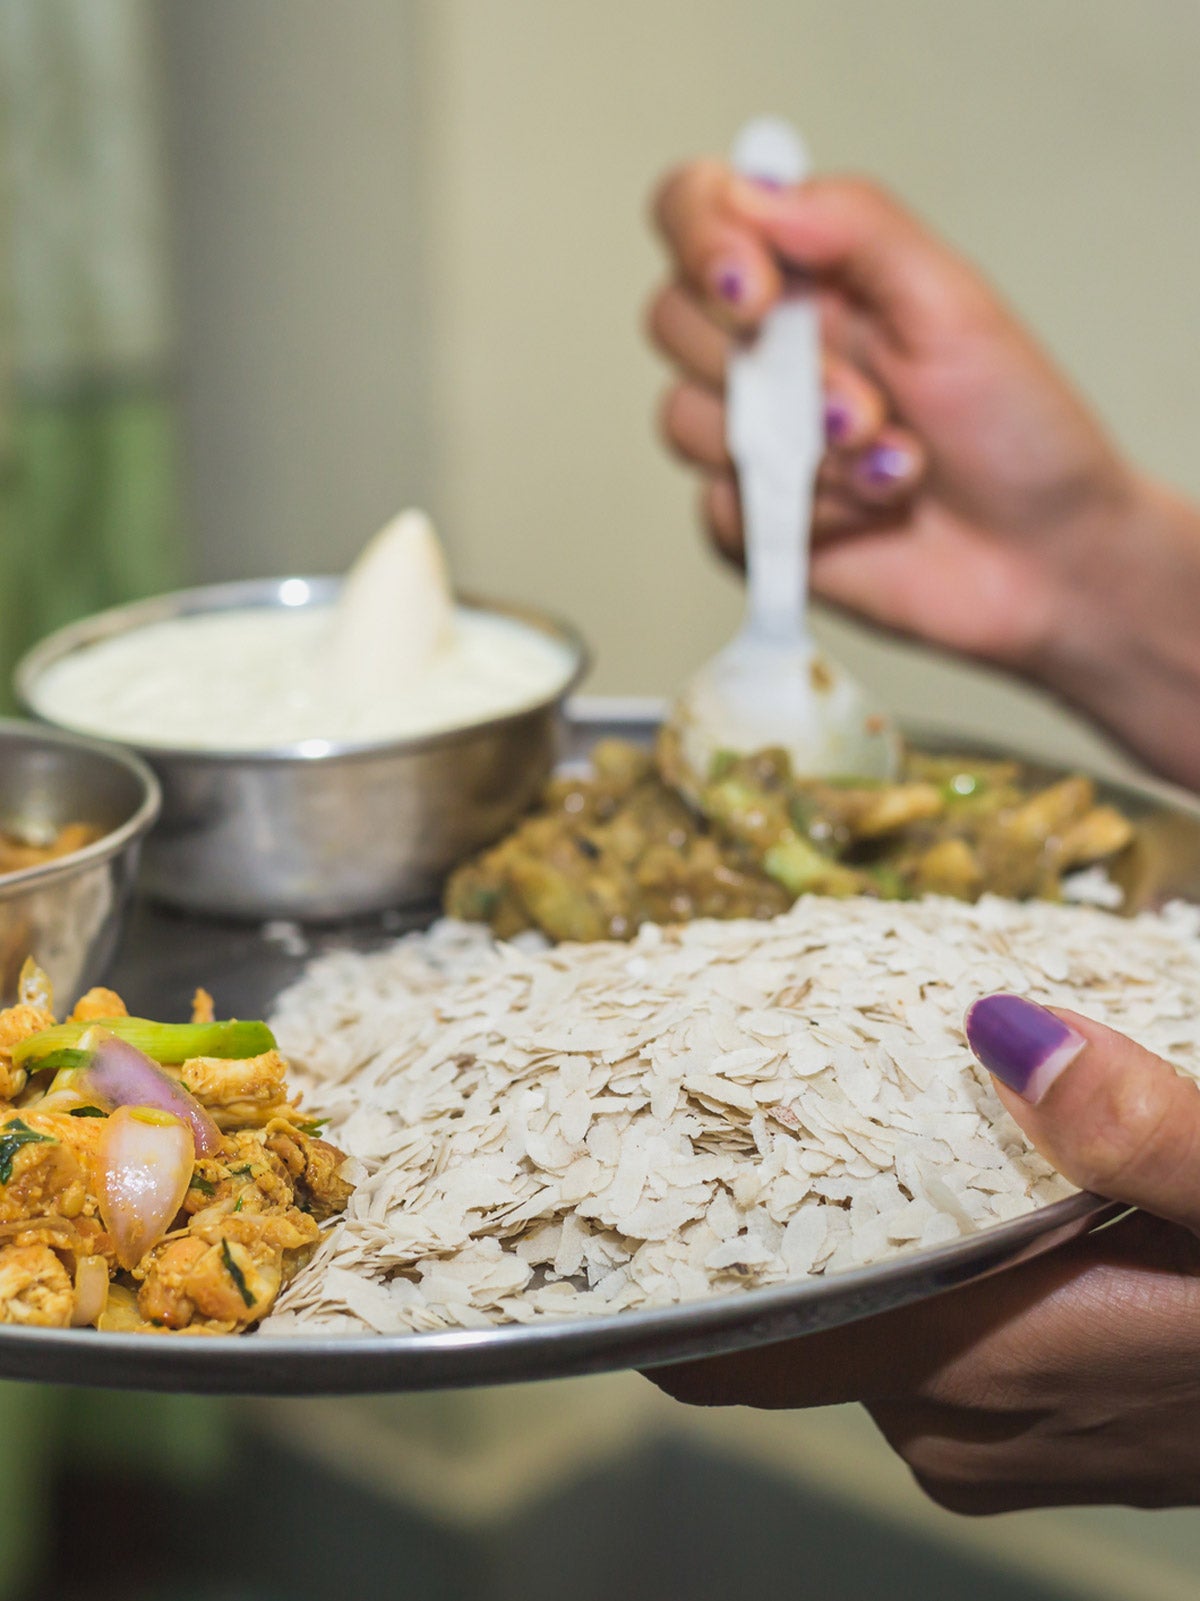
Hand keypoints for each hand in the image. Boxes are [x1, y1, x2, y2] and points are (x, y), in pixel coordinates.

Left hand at [646, 998, 1199, 1511]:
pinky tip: (938, 1178)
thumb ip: (1144, 1130)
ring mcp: (987, 1438)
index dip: (652, 1265)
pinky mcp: (1028, 1427)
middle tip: (715, 1075)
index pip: (740, 1344)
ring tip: (824, 1101)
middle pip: (781, 1318)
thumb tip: (1001, 1028)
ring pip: (849, 1324)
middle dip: (740, 1212)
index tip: (597, 1164)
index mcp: (982, 1358)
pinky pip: (913, 1339)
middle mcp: (954, 1420)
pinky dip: (902, 1261)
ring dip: (833, 1229)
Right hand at [647, 164, 1199, 785]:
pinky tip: (872, 510)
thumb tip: (757, 191)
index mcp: (812, 274)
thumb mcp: (954, 303)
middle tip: (865, 403)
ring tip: (893, 463)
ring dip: (803, 449)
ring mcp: (752, 436)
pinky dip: (809, 511)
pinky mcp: (751, 521)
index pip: (695, 210)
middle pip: (673, 318)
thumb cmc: (1017, 428)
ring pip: (687, 420)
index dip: (700, 239)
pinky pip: (721, 508)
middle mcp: (767, 348)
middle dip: (772, 369)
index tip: (758, 289)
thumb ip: (857, 228)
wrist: (1045, 556)